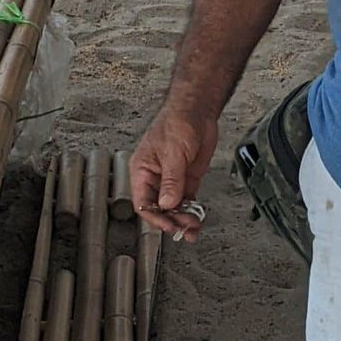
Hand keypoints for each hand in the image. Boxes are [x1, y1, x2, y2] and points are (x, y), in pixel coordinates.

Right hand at [130, 98, 219, 240]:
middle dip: (171, 221)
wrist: (198, 111)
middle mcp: (155, 178)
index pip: (143, 202)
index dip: (155, 217)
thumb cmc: (178, 122)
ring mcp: (172, 180)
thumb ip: (171, 180)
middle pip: (158, 208)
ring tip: (193, 230)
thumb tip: (167, 204)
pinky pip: (186, 201)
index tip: (168, 226)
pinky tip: (197, 220)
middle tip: (185, 230)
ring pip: (173, 207)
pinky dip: (191, 211)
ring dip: (183, 220)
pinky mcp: (187, 179)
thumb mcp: (173, 153)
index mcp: (142, 170)